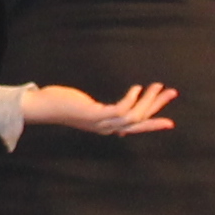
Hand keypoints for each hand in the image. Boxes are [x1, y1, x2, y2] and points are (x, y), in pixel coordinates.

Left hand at [24, 80, 176, 134]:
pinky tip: (137, 88)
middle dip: (157, 107)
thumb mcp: (88, 110)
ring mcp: (101, 123)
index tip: (170, 122)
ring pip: (133, 116)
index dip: (153, 124)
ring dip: (148, 100)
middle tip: (172, 92)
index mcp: (107, 127)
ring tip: (156, 85)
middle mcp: (106, 128)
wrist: (42, 107)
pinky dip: (131, 99)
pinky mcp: (94, 115)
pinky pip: (120, 110)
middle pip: (139, 120)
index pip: (135, 127)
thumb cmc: (63, 104)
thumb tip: (118, 110)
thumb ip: (104, 111)